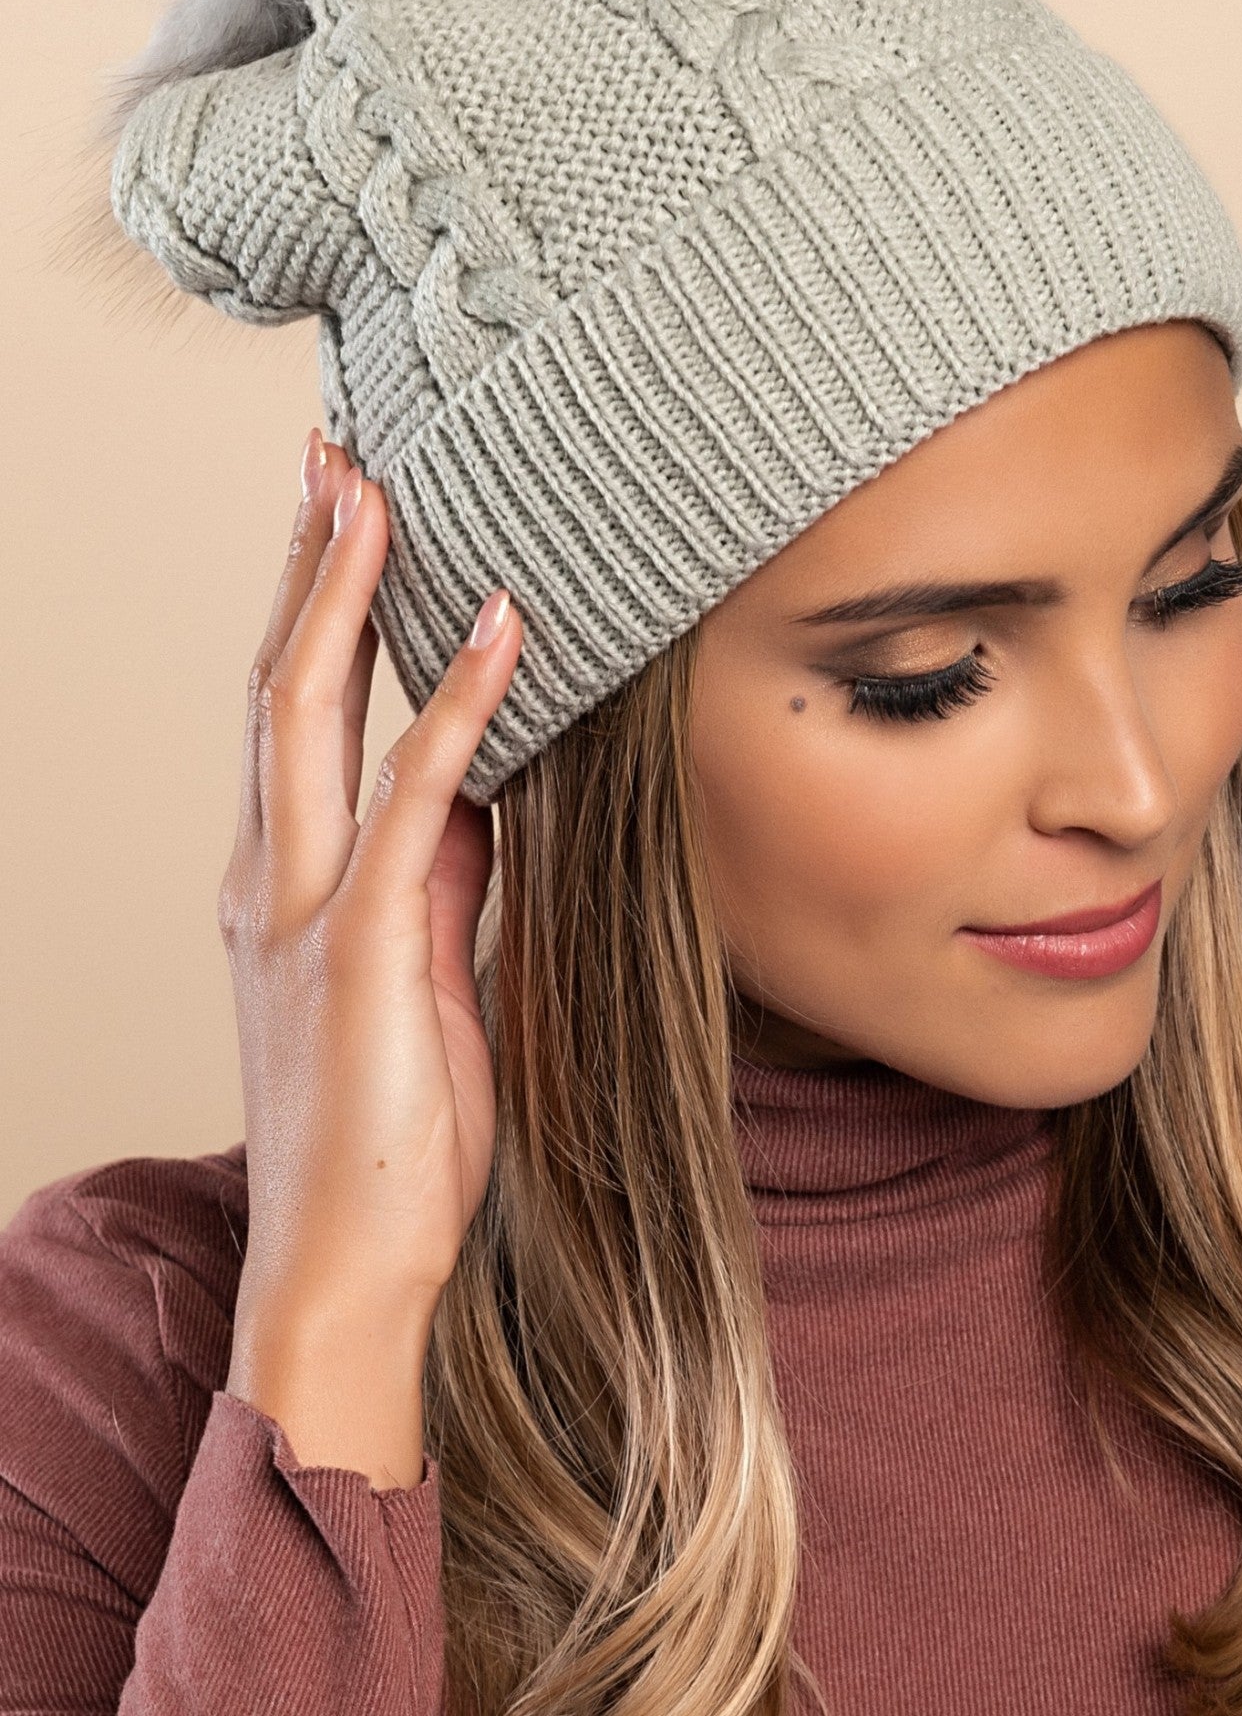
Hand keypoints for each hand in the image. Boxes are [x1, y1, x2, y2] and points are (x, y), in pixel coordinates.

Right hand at [221, 429, 522, 1484]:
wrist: (347, 1259)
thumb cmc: (387, 1134)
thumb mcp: (421, 981)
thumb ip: (439, 882)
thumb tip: (479, 793)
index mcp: (278, 888)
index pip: (291, 718)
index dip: (315, 609)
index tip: (345, 517)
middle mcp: (268, 881)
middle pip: (279, 688)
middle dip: (308, 564)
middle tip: (336, 456)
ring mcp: (301, 912)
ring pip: (310, 717)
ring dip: (349, 595)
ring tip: (382, 492)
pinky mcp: (359, 952)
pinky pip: (413, 803)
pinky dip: (453, 708)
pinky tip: (499, 631)